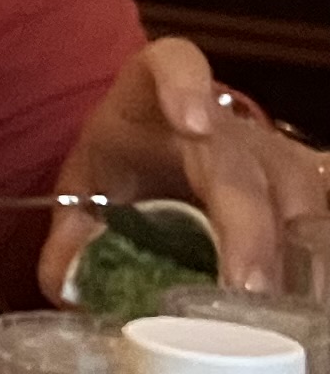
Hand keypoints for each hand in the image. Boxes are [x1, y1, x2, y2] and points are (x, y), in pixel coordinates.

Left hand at [41, 36, 326, 298]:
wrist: (157, 151)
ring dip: (288, 255)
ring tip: (272, 309)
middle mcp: (226, 122)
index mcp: (153, 95)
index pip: (174, 64)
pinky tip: (302, 306)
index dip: (185, 87)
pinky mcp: (302, 189)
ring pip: (297, 198)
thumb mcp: (85, 186)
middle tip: (243, 282)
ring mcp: (272, 154)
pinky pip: (318, 224)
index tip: (193, 124)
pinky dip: (311, 264)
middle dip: (247, 226)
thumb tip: (68, 285)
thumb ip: (72, 231)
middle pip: (243, 165)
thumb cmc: (122, 164)